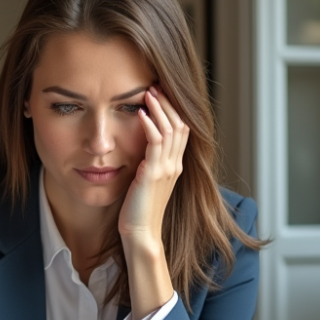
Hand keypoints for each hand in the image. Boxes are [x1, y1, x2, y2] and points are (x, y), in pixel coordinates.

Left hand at [118, 85, 188, 250]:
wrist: (140, 233)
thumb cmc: (138, 210)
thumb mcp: (146, 182)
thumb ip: (148, 164)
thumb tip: (140, 149)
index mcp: (175, 166)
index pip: (181, 130)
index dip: (172, 110)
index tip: (159, 95)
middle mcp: (175, 165)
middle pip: (180, 125)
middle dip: (168, 104)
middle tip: (155, 86)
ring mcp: (166, 170)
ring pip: (170, 130)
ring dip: (159, 110)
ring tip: (148, 93)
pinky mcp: (153, 175)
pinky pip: (156, 145)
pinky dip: (149, 127)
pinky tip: (141, 115)